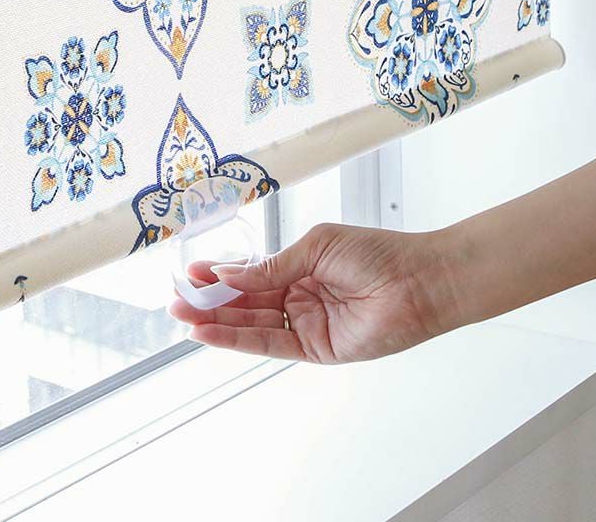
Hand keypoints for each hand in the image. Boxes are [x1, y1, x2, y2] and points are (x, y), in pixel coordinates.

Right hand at [169, 223, 457, 363]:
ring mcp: (306, 323)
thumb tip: (228, 275)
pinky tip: (211, 331)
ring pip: (252, 324)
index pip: (251, 275)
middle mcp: (299, 296)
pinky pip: (270, 344)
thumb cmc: (375, 253)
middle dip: (210, 301)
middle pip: (246, 302)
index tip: (191, 272)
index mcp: (299, 267)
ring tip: (184, 316)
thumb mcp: (315, 247)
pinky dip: (239, 338)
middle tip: (177, 299)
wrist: (418, 280)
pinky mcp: (316, 348)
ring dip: (217, 322)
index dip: (221, 274)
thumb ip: (271, 267)